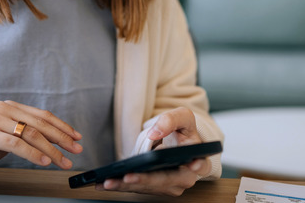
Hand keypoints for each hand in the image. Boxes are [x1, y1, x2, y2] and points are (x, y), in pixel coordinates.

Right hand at [0, 100, 82, 175]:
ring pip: (31, 134)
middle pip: (40, 124)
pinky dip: (33, 153)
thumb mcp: (10, 134)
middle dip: (61, 138)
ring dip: (50, 149)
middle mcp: (5, 109)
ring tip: (62, 161)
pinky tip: (44, 161)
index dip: (62, 126)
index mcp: (12, 106)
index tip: (76, 137)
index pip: (43, 115)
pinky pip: (16, 144)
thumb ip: (28, 132)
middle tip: (76, 150)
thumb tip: (58, 140)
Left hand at [95, 107, 211, 196]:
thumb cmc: (181, 131)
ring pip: (148, 187)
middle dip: (145, 180)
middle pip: (165, 181)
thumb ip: (171, 120)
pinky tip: (104, 183)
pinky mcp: (153, 187)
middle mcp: (185, 177)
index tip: (190, 165)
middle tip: (127, 177)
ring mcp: (169, 185)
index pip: (199, 164)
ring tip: (109, 181)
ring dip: (127, 186)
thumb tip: (155, 132)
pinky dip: (121, 186)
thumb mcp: (182, 117)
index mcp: (197, 159)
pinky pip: (137, 188)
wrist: (175, 141)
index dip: (195, 166)